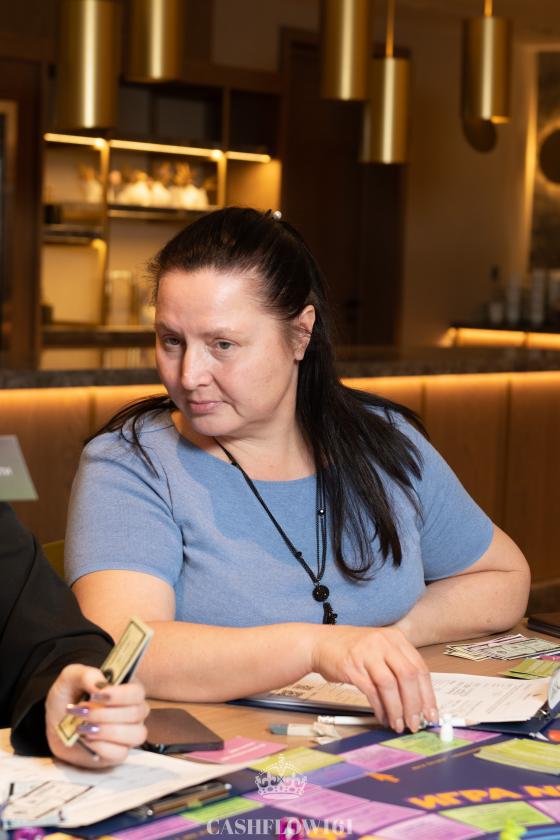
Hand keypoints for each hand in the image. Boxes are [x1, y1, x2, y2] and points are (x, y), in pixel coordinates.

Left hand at [45, 664, 148, 767]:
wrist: (55, 723)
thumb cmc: (68, 696)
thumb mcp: (70, 678)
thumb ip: (86, 675)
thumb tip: (100, 686)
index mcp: (126, 690)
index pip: (137, 692)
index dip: (119, 695)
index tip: (95, 695)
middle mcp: (133, 711)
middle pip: (137, 713)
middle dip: (105, 713)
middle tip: (82, 712)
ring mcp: (128, 734)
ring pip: (135, 735)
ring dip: (107, 731)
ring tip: (83, 727)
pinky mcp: (118, 753)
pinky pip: (120, 753)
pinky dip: (101, 747)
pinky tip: (86, 740)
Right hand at [310, 625, 437, 732]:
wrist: (320, 643)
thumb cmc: (351, 649)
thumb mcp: (380, 650)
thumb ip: (398, 669)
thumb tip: (417, 702)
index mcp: (395, 638)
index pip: (420, 668)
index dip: (428, 694)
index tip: (430, 713)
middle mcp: (383, 642)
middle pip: (409, 676)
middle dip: (415, 705)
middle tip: (416, 723)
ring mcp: (367, 653)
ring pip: (391, 685)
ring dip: (397, 710)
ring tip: (398, 724)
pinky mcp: (352, 666)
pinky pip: (372, 691)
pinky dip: (380, 708)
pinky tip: (383, 717)